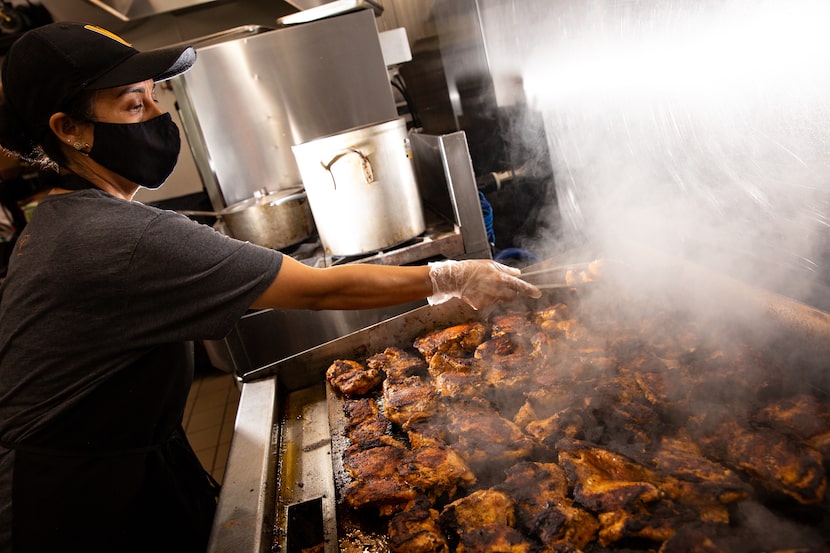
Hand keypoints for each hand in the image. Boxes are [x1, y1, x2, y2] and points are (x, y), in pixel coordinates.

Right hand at [427, 259, 541, 309]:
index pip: (519, 285)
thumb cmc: (473, 268)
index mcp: (499, 277)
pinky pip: (489, 304)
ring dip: (496, 295)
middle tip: (501, 286)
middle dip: (511, 293)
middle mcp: (495, 289)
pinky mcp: (481, 305)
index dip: (529, 290)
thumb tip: (518, 273)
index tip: (537, 293)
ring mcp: (488, 299)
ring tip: (484, 287)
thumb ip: (506, 270)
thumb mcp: (491, 264)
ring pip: (499, 300)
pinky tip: (478, 292)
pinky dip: (485, 299)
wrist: (456, 278)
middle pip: (512, 296)